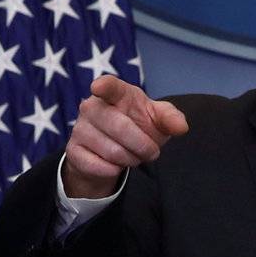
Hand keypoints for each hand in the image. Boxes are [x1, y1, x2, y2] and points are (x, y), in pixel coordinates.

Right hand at [60, 76, 188, 198]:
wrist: (112, 154)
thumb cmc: (138, 127)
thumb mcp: (157, 120)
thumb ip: (171, 119)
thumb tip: (181, 127)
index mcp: (115, 93)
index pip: (109, 86)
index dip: (105, 86)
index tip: (99, 87)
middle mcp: (92, 107)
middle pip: (120, 128)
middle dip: (143, 146)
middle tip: (151, 152)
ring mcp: (80, 128)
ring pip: (112, 151)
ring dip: (130, 160)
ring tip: (132, 156)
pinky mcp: (74, 151)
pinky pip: (98, 165)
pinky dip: (114, 170)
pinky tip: (116, 165)